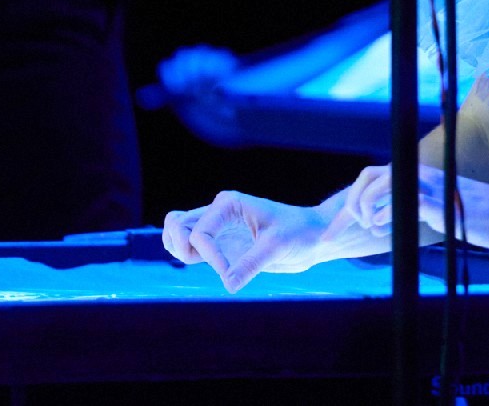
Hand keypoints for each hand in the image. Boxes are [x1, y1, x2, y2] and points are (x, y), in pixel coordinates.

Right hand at [161, 191, 328, 292]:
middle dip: (181, 246)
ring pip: (177, 232)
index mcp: (230, 205)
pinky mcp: (220, 244)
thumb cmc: (299, 233)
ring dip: (179, 250)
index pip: (200, 233)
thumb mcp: (278, 246)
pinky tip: (210, 267)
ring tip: (202, 263)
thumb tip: (229, 284)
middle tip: (199, 261)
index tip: (230, 273)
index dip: (210, 257)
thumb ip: (252, 264)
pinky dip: (186, 256)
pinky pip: (189, 246)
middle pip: (176, 223)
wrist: (312, 237)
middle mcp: (218, 212)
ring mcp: (217, 227)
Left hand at [343, 163, 488, 250]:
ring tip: (368, 226)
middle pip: (371, 176)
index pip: (377, 177)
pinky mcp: (440, 203)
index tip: (346, 222)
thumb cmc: (482, 216)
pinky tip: (382, 226)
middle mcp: (423, 176)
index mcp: (422, 177)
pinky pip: (406, 202)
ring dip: (366, 206)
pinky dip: (387, 213)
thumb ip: (422, 209)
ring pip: (382, 184)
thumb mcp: (444, 210)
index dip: (356, 197)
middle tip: (346, 227)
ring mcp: (430, 187)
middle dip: (350, 202)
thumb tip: (396, 220)